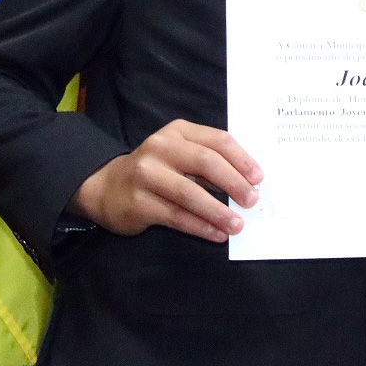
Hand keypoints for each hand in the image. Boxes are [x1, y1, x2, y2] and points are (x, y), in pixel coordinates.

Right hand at [72, 120, 263, 242]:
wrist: (107, 187)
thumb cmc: (157, 170)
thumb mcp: (180, 153)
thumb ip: (208, 159)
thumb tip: (247, 182)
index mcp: (178, 131)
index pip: (217, 140)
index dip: (241, 159)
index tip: (259, 178)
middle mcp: (161, 148)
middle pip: (206, 163)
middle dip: (234, 183)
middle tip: (252, 201)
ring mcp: (147, 175)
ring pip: (191, 193)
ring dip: (218, 211)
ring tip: (237, 224)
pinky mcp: (139, 203)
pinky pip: (176, 216)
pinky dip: (201, 226)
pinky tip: (217, 234)